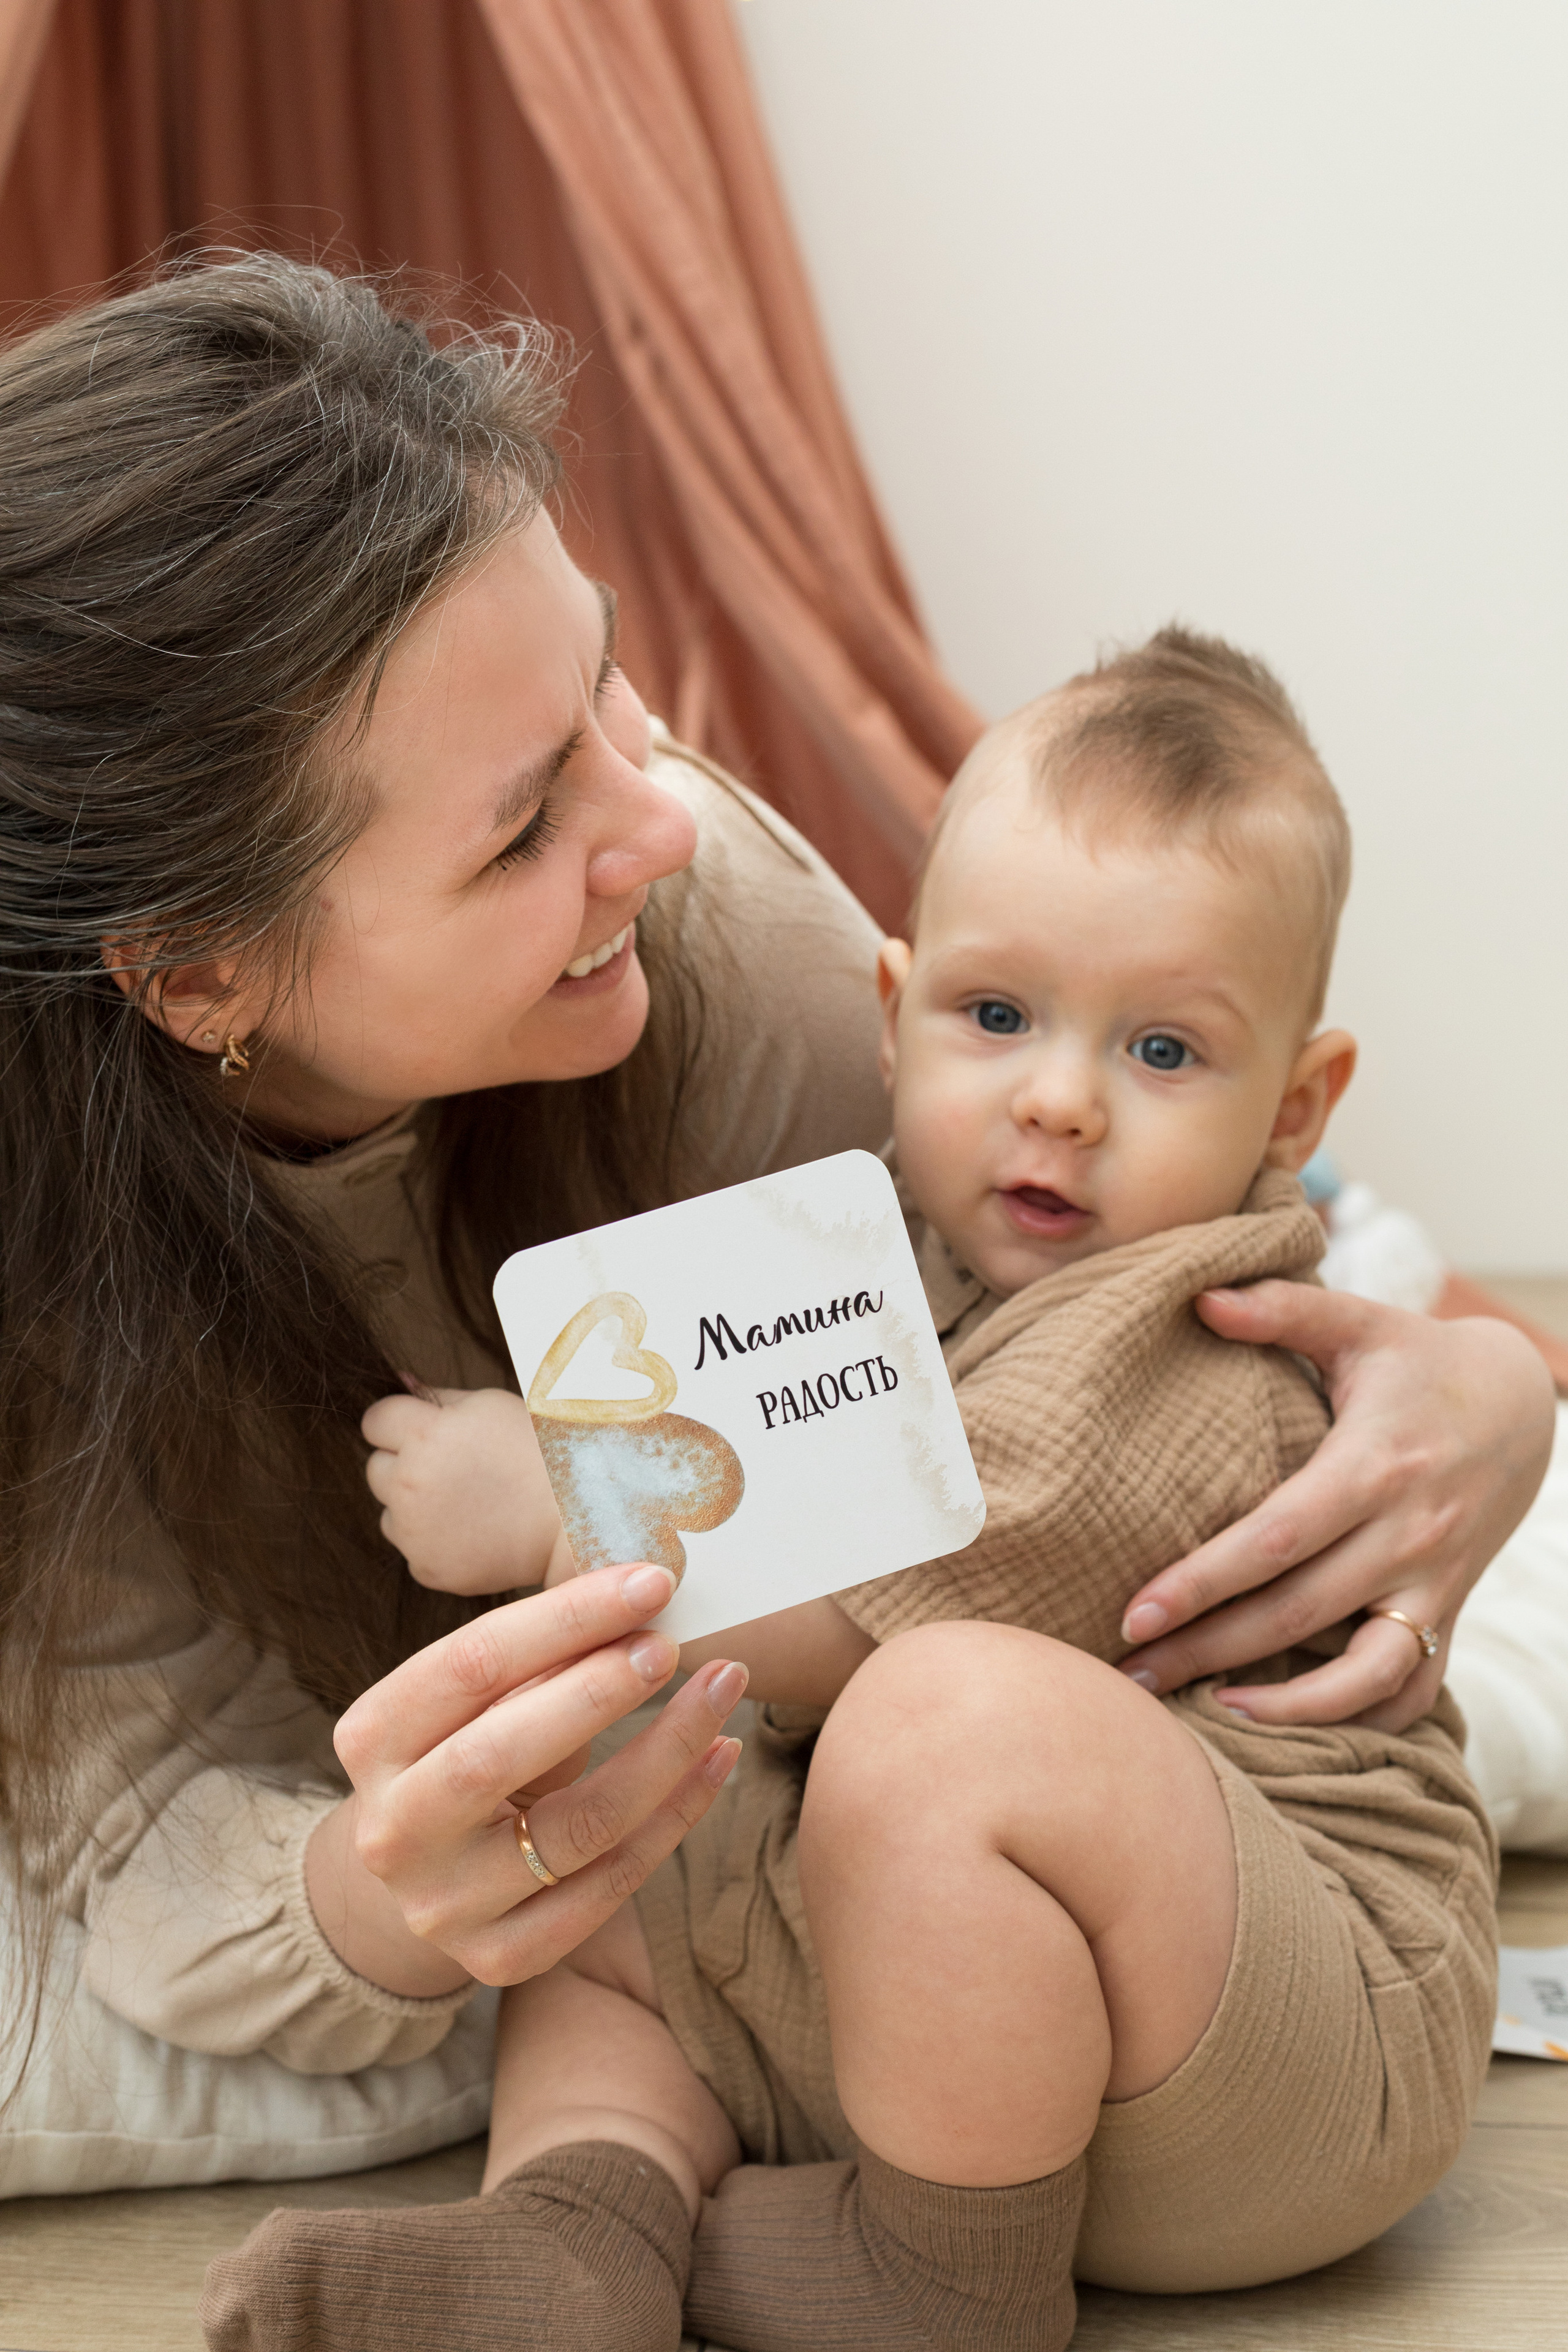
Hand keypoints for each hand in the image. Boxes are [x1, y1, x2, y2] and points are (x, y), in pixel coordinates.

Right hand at [308, 1563, 746, 1992]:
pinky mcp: (504, 1956)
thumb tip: (639, 1595)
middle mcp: (394, 1829)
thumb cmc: (464, 1752)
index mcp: (372, 1739)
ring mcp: (445, 1905)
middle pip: (500, 1754)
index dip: (564, 1619)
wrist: (426, 1874)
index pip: (467, 1666)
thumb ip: (537, 1660)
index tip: (648, 1583)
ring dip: (664, 1751)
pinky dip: (677, 1815)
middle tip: (672, 1644)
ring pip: (576, 1827)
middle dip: (599, 1691)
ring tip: (722, 1689)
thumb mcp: (474, 1703)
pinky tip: (718, 1758)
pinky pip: (612, 1884)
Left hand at [363, 1384, 559, 1593]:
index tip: (422, 1431)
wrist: (574, 1517)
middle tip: (452, 1469)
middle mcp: (410, 1483)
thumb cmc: (538, 1451)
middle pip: (375, 1468)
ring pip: (390, 1512)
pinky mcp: (427, 1568)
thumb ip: (438, 1396)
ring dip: (414, 1506)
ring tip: (467, 1502)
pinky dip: (434, 1541)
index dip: (398, 1423)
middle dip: (404, 1464)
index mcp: (424, 1435)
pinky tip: (474, 1530)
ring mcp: (415, 1531)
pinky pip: (413, 1548)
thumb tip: (398, 1381)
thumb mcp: (490, 1406)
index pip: (374, 1421)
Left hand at [1117, 1284, 1554, 1732]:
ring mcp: (1434, 1584)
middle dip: (1209, 1651)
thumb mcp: (1359, 1322)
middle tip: (1130, 1676)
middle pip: (1298, 1614)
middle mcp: (1407, 1535)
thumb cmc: (1418, 1361)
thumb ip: (1282, 1307)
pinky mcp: (1449, 1612)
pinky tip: (1289, 1721)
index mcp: (1373, 1467)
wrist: (1521, 1406)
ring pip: (1364, 1673)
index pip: (1275, 1541)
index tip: (1135, 1613)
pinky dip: (1356, 1718)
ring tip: (1209, 1712)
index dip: (1202, 1582)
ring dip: (1287, 1706)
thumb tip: (1200, 1296)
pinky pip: (1411, 1689)